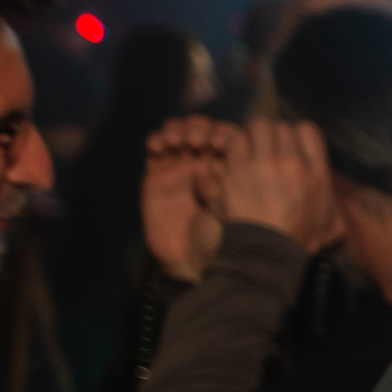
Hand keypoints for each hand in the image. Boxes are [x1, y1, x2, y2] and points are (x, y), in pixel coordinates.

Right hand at [142, 115, 231, 280]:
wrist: (192, 262)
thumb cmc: (222, 240)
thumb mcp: (233, 210)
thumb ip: (226, 185)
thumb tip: (218, 161)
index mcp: (234, 169)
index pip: (231, 137)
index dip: (223, 134)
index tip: (219, 144)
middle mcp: (209, 163)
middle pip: (205, 129)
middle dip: (201, 128)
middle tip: (199, 143)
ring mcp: (183, 165)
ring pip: (181, 131)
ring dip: (179, 129)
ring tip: (180, 143)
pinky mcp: (159, 172)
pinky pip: (158, 146)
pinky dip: (157, 138)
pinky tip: (159, 146)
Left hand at [221, 119, 338, 250]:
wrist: (269, 252)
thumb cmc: (301, 241)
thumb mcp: (333, 225)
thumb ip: (335, 205)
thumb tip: (336, 200)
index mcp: (317, 171)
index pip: (307, 129)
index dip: (296, 134)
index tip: (290, 147)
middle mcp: (293, 161)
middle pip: (280, 126)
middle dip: (273, 136)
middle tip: (265, 150)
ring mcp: (265, 163)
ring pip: (257, 126)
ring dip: (253, 136)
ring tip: (249, 150)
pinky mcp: (239, 168)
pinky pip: (236, 140)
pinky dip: (235, 146)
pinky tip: (235, 159)